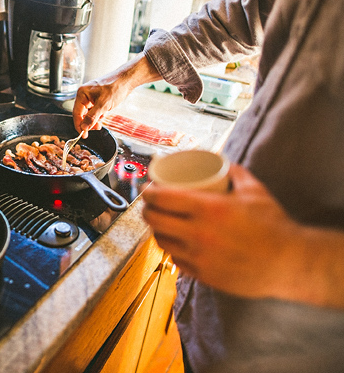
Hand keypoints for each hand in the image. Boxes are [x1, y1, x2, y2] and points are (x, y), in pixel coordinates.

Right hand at [73, 78, 127, 137]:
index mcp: (82, 94)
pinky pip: (94, 110)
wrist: (127, 80)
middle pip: (81, 114)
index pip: (76, 113)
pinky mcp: (97, 99)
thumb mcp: (103, 104)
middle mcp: (84, 95)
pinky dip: (99, 114)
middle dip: (89, 122)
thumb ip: (92, 117)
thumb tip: (84, 127)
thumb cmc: (116, 87)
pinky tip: (104, 113)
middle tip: (96, 128)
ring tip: (102, 120)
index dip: (79, 125)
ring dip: (94, 119)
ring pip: (88, 113)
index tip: (83, 134)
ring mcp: (91, 97)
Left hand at [142, 164, 299, 298]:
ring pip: (162, 241)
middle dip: (147, 210)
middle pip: (154, 220)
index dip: (148, 193)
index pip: (162, 198)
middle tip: (150, 206)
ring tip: (160, 224)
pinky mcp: (203, 275)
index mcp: (208, 209)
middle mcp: (198, 233)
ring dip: (156, 231)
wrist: (289, 263)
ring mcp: (198, 256)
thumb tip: (220, 162)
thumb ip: (234, 172)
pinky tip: (174, 244)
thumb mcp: (254, 190)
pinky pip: (176, 260)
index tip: (147, 189)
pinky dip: (172, 250)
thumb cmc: (273, 225)